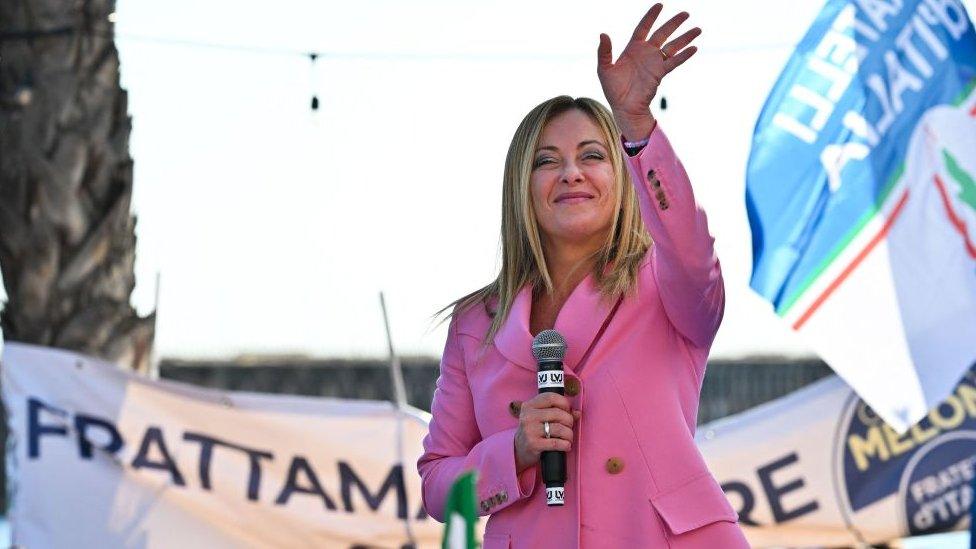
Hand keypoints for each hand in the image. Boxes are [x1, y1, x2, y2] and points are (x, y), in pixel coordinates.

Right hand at [514, 393, 579, 472]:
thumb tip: (577, 413)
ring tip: (568, 438)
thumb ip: (558, 412)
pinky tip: (566, 446)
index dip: (564, 403)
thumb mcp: (541, 418)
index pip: (551, 397)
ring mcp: (530, 430)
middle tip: (569, 427)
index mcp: (529, 405)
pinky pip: (556, 443)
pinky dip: (565, 445)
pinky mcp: (533, 444)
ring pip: (559, 428)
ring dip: (569, 435)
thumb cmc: (534, 431)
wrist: (519, 450)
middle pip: (558, 413)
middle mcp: (528, 416)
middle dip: (569, 421)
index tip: (568, 410)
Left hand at [597, 3, 700, 139]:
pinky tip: (694, 48)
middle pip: (662, 33)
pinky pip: (674, 62)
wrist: (624, 107)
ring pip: (673, 46)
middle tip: (686, 13)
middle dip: (674, 23)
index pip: (643, 27)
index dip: (651, 16)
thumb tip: (603, 34)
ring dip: (685, 38)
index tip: (660, 5)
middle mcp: (646, 53)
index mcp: (633, 48)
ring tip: (698, 29)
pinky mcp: (660, 73)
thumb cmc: (613, 89)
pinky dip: (684, 55)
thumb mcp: (604, 69)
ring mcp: (655, 62)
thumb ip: (604, 51)